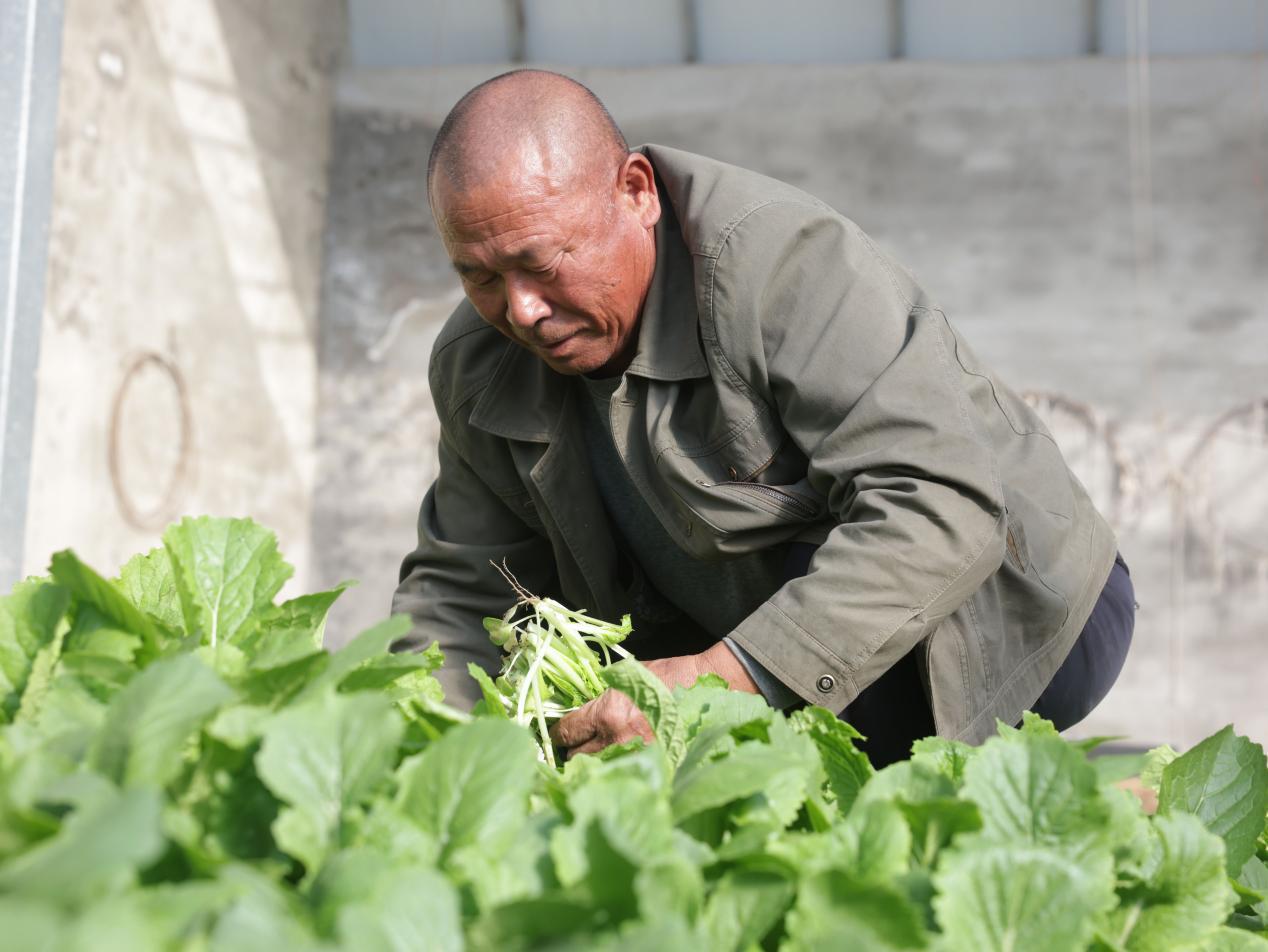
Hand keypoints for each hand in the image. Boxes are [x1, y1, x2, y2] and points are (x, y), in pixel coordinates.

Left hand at [549, 642, 759, 758]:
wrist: (707, 690)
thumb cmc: (668, 678)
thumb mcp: (628, 678)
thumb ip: (601, 695)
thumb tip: (579, 707)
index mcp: (607, 713)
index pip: (566, 731)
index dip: (558, 734)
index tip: (557, 736)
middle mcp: (615, 741)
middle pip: (575, 759)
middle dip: (571, 755)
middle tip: (573, 751)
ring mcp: (633, 759)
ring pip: (595, 774)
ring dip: (590, 769)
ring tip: (591, 764)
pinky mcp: (651, 770)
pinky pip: (621, 777)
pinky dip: (614, 776)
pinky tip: (613, 772)